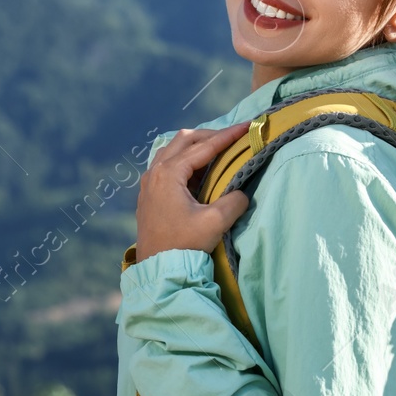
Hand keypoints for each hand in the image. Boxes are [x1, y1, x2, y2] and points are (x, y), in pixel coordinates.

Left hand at [134, 121, 252, 263]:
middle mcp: (154, 172)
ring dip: (194, 146)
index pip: (203, 147)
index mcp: (168, 174)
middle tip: (231, 138)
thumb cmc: (184, 245)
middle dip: (210, 136)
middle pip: (184, 140)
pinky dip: (184, 159)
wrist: (158, 269)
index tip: (246, 126)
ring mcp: (148, 183)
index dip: (227, 136)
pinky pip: (165, 164)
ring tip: (216, 151)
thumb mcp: (215, 223)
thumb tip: (241, 193)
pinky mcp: (148, 194)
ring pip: (172, 150)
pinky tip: (197, 170)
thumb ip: (233, 202)